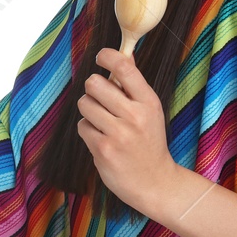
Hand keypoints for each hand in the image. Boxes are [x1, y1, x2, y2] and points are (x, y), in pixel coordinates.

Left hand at [77, 49, 176, 213]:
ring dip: (89, 110)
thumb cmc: (149, 141)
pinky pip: (83, 126)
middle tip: (100, 97)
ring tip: (102, 121)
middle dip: (93, 88)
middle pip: (95, 84)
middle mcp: (134, 115)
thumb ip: (135, 85)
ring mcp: (118, 133)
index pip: (124, 67)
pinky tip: (101, 139)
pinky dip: (88, 130)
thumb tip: (125, 55)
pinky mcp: (103, 149)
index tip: (101, 58)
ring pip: (85, 104)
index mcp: (148, 102)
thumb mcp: (150, 111)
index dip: (107, 56)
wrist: (154, 181)